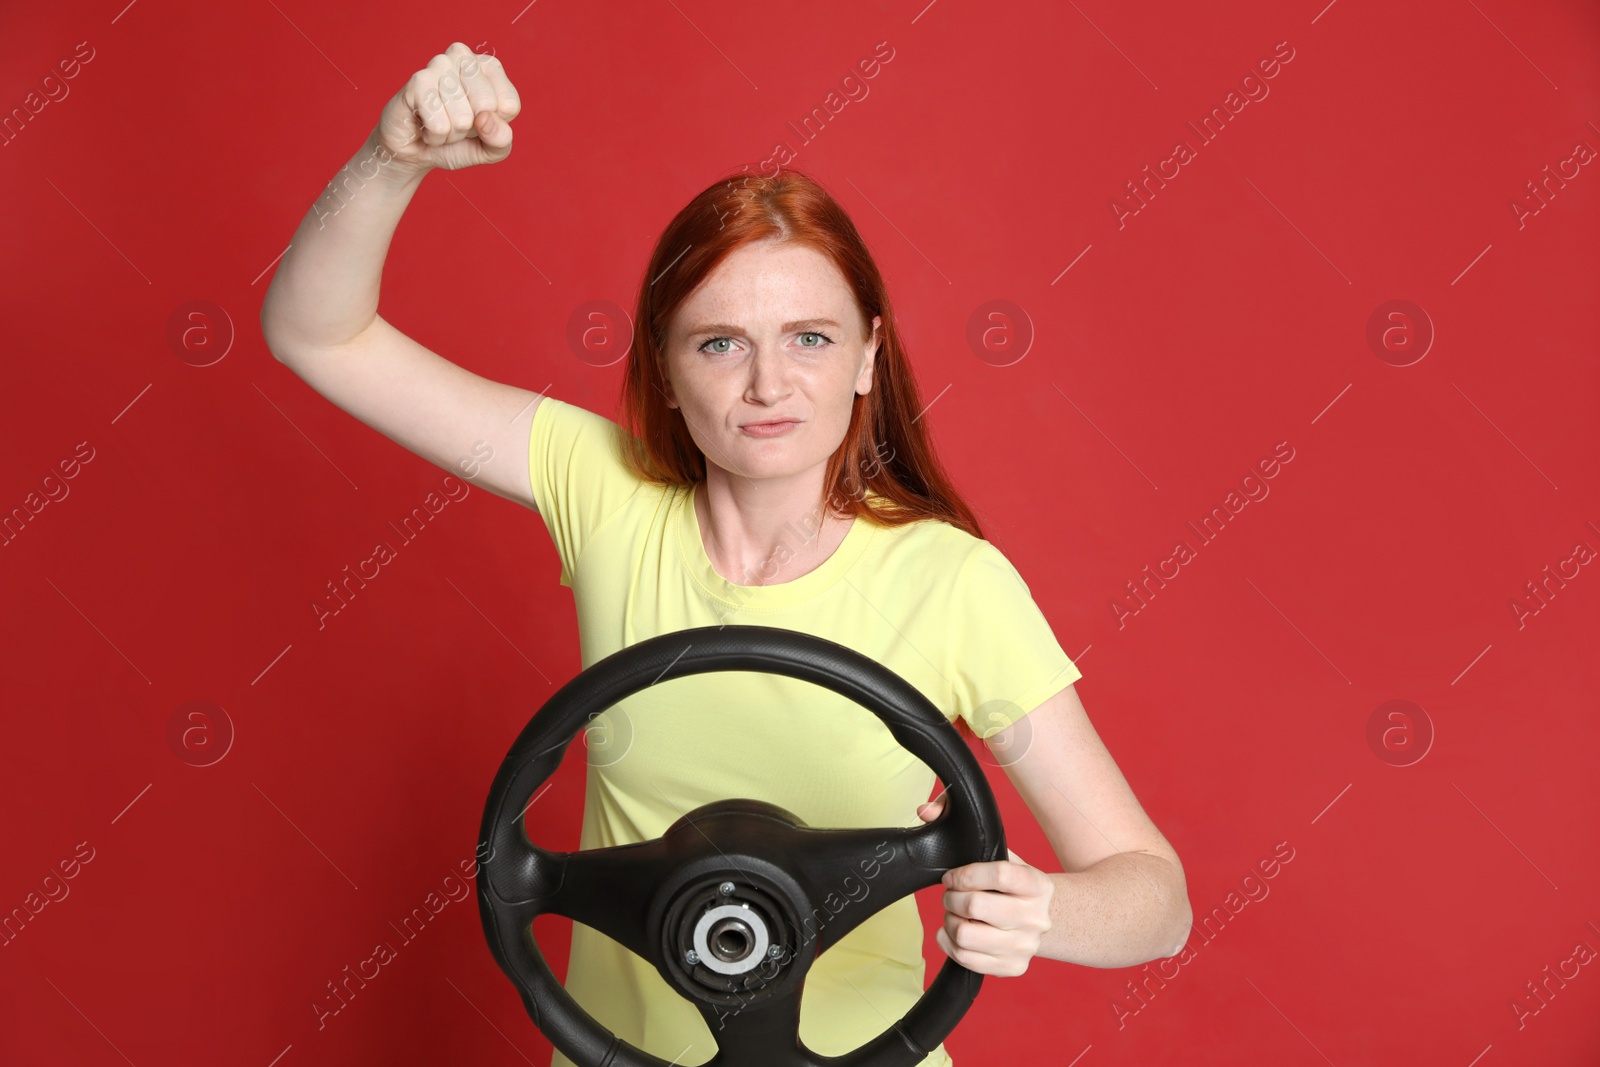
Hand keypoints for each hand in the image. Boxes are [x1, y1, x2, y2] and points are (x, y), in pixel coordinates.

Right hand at [374, 42, 519, 175]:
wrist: (416, 151)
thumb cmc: (458, 142)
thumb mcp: (491, 148)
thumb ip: (502, 139)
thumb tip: (486, 119)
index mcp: (490, 67)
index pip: (510, 105)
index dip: (494, 125)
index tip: (478, 120)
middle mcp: (464, 57)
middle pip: (487, 105)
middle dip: (472, 128)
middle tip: (456, 122)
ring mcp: (438, 64)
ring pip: (462, 118)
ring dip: (451, 134)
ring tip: (440, 122)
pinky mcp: (417, 81)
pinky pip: (439, 125)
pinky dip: (435, 136)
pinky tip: (425, 124)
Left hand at [915, 790, 1053, 975]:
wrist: (1047, 919)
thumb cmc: (1015, 884)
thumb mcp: (1002, 853)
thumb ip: (965, 827)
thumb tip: (926, 810)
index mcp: (1037, 884)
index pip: (1000, 875)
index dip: (965, 874)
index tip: (952, 876)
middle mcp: (1035, 917)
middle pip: (976, 906)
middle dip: (952, 898)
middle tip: (952, 894)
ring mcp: (1025, 945)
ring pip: (965, 934)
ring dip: (949, 921)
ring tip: (955, 913)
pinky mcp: (1012, 967)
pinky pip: (965, 959)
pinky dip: (949, 943)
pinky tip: (954, 931)